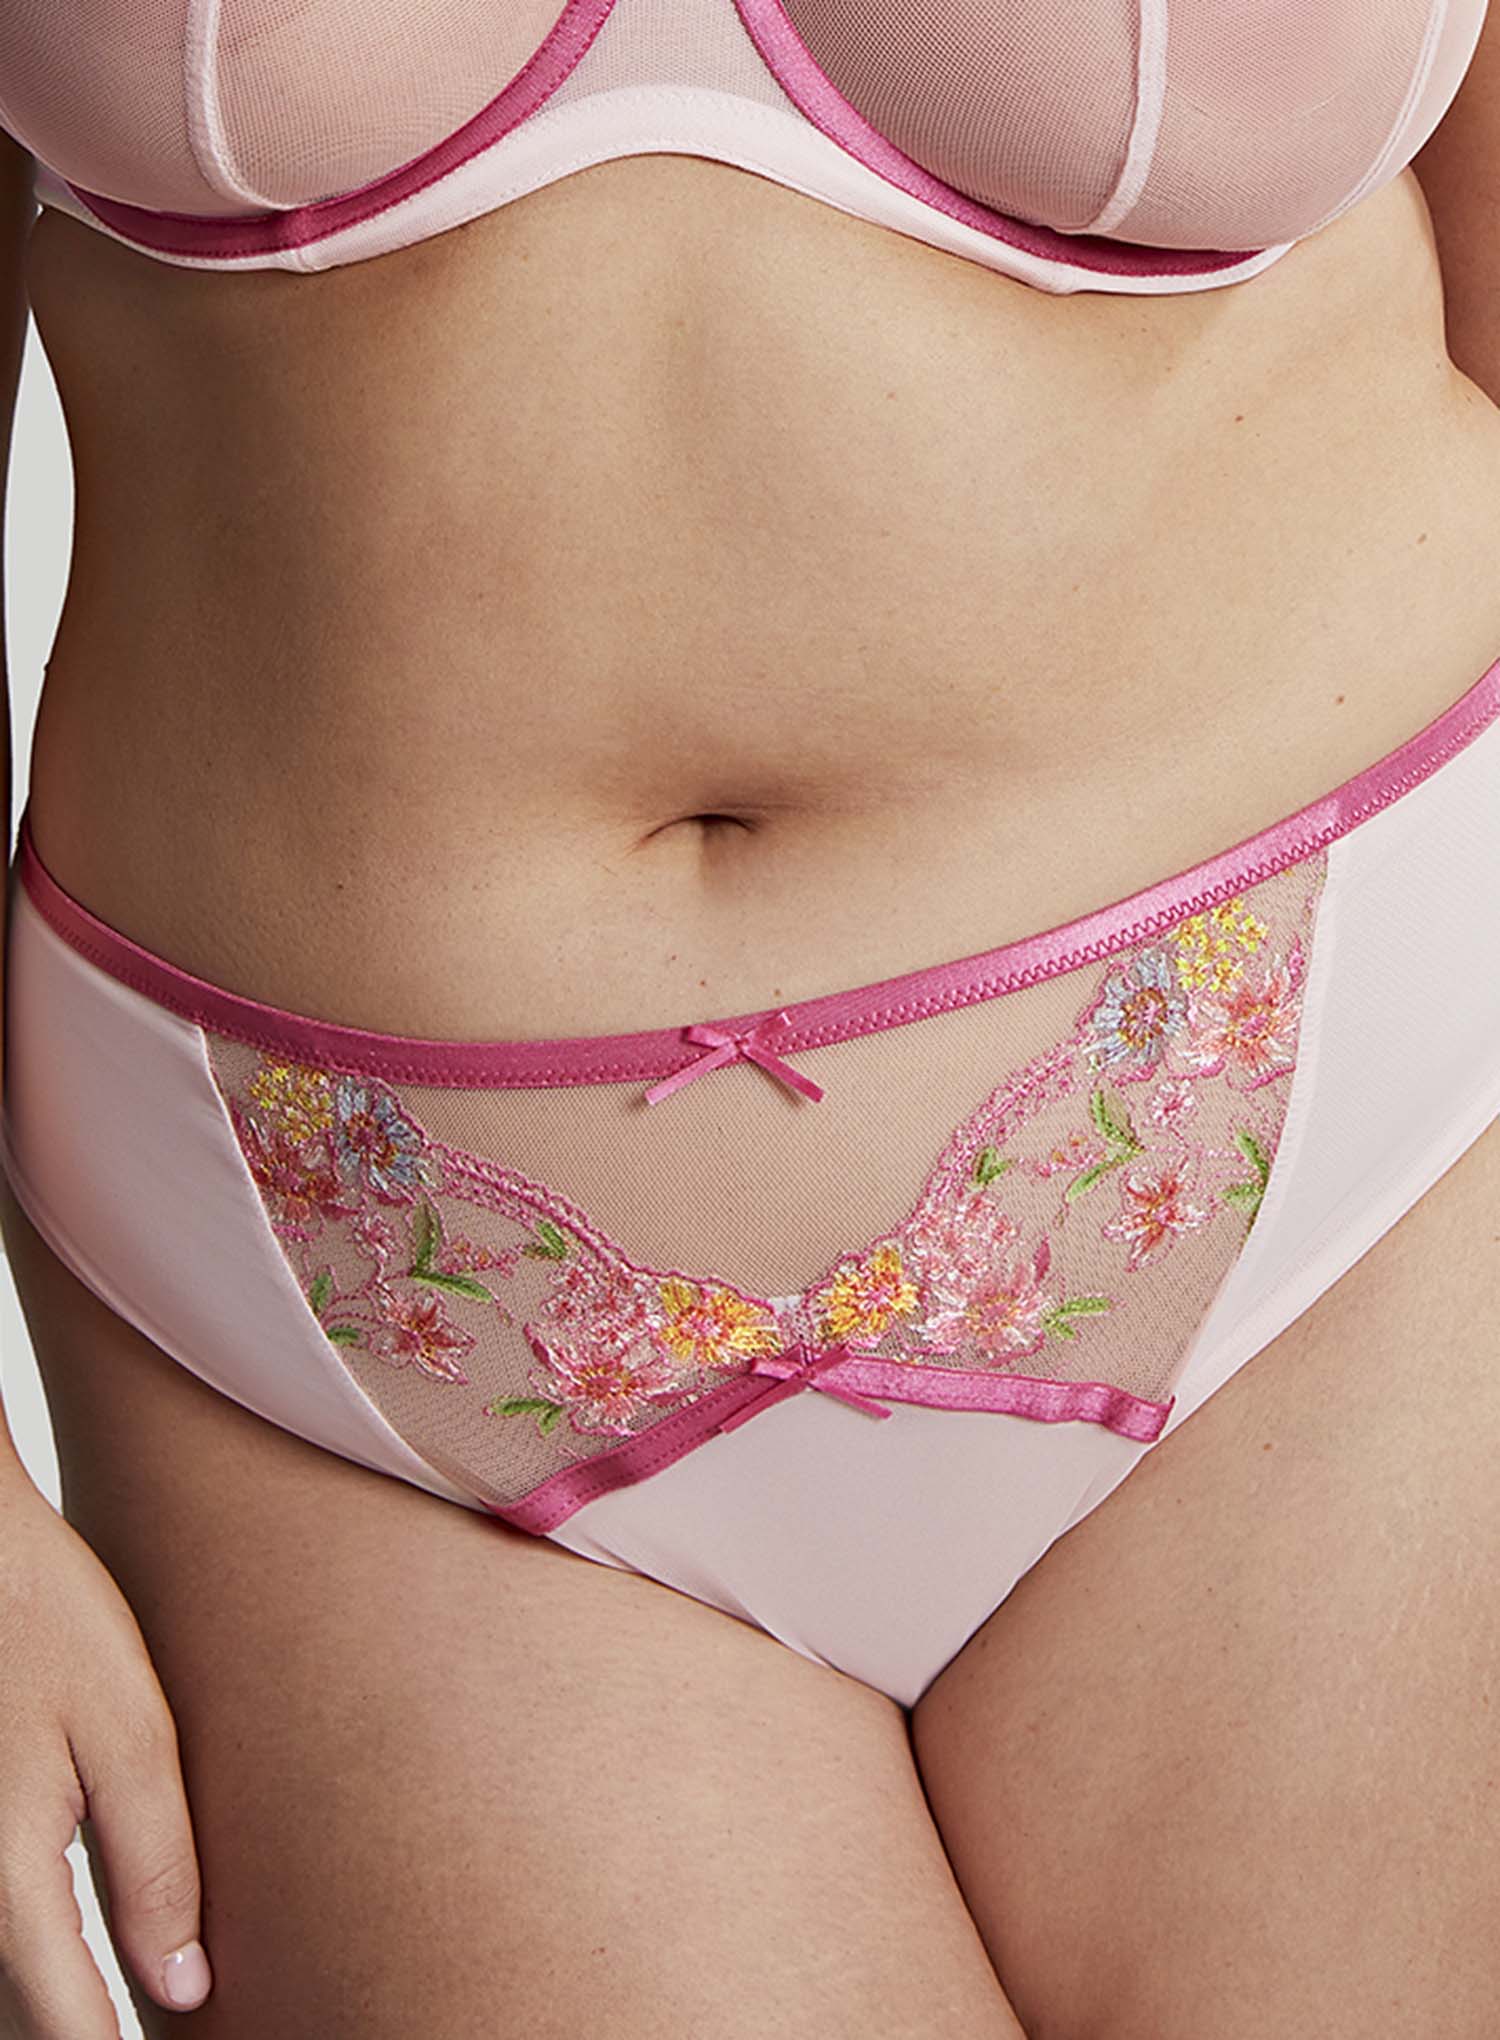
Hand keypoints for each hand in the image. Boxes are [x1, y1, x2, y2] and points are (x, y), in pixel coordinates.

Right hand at [0, 1483, 211, 2035]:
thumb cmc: (46, 1621)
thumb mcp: (128, 1733)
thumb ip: (156, 1865)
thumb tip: (184, 1990)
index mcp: (8, 1881)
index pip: (69, 2028)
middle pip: (27, 2014)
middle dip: (91, 2031)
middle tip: (176, 2007)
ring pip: (8, 1978)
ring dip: (61, 1999)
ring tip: (139, 1998)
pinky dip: (37, 1960)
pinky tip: (87, 1951)